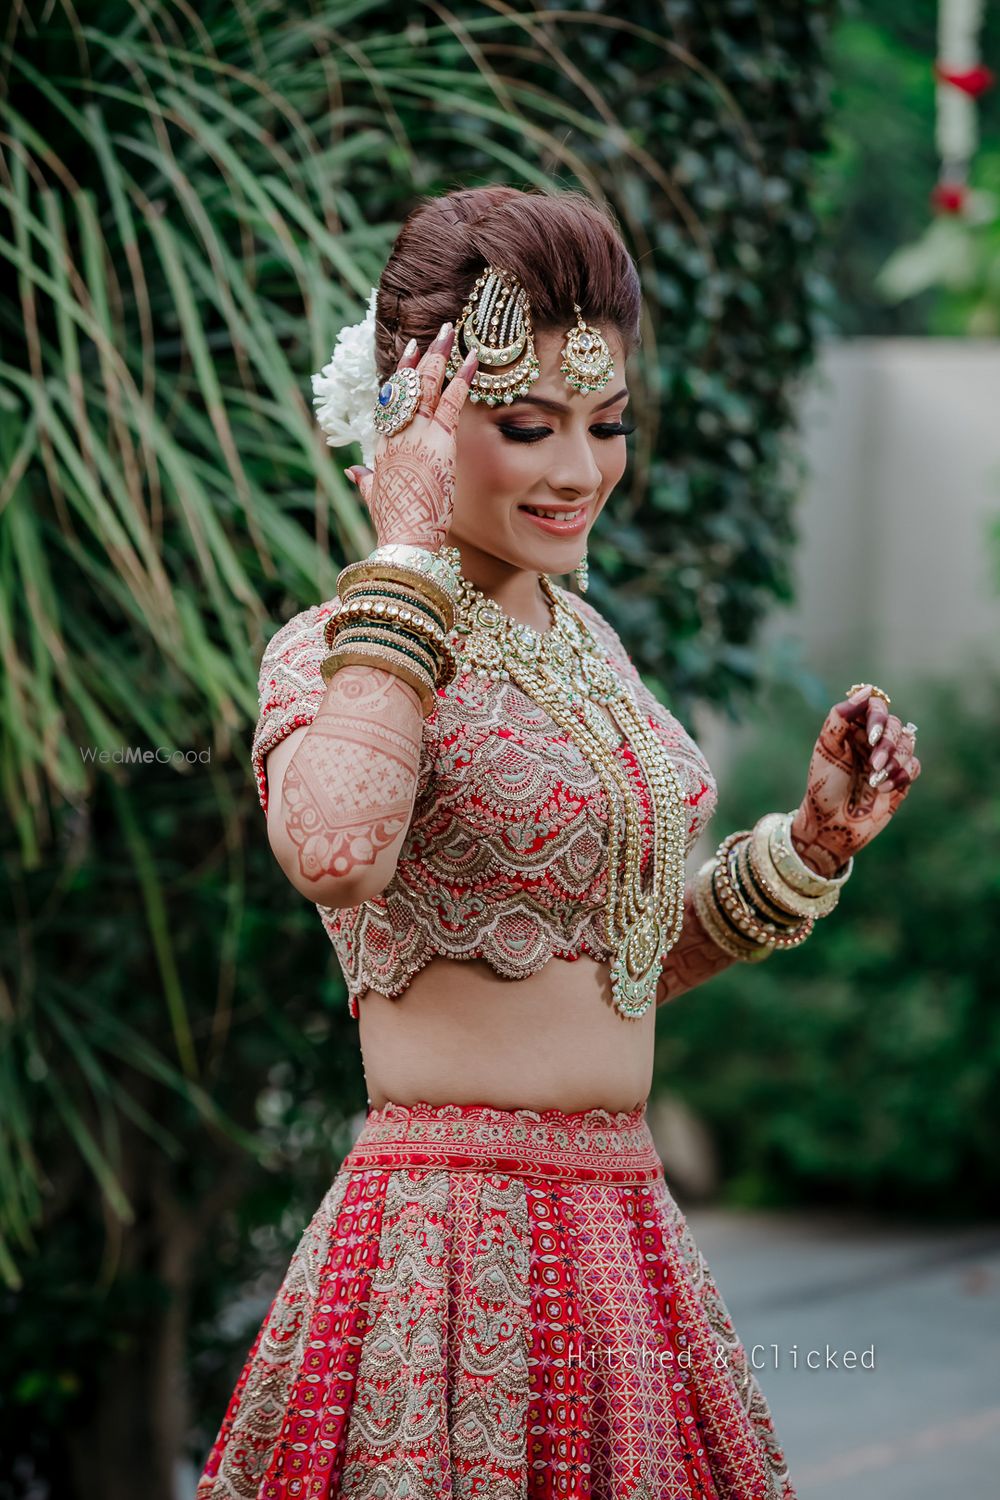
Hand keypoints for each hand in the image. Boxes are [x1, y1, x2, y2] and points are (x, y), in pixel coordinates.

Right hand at [345, 322, 476, 549]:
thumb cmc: (392, 525)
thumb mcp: (372, 498)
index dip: (400, 376)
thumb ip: (363, 480)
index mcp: (382, 446)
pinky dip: (463, 378)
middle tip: (432, 333)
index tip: (409, 354)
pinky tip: (473, 358)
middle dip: (421, 357)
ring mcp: (416, 434)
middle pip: (406, 386)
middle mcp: (396, 434)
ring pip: (426, 386)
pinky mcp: (439, 441)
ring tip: (448, 331)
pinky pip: (451, 402)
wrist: (405, 539)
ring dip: (439, 356)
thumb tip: (354, 470)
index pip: (392, 402)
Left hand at [789, 684, 921, 876]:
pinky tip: (883, 790)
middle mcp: (873, 740)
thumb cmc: (823, 785)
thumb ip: (841, 716)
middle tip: (873, 766)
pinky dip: (902, 776)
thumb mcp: (826, 748)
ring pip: (908, 744)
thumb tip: (865, 691)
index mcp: (854, 727)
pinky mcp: (900, 779)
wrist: (830, 824)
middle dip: (888, 745)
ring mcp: (888, 759)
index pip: (876, 705)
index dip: (878, 718)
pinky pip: (914, 766)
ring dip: (894, 762)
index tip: (871, 738)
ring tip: (875, 781)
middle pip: (896, 725)